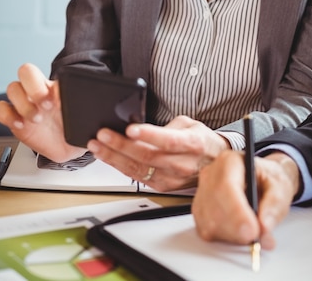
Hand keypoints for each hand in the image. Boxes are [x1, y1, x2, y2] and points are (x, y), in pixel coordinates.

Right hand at [0, 63, 84, 161]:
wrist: (70, 147)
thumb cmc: (77, 127)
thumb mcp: (85, 114)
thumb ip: (85, 104)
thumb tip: (91, 100)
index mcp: (54, 86)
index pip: (49, 71)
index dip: (49, 82)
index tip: (59, 100)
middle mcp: (37, 92)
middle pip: (25, 72)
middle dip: (34, 87)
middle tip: (46, 106)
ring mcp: (25, 105)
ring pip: (12, 89)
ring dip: (23, 104)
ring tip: (37, 119)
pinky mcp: (15, 120)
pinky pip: (2, 110)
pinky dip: (8, 116)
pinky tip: (21, 124)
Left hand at [86, 115, 229, 191]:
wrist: (214, 164)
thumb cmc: (202, 141)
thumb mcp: (190, 124)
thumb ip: (167, 126)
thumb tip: (142, 127)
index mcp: (191, 144)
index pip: (167, 141)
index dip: (148, 135)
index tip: (130, 129)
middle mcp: (181, 163)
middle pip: (146, 156)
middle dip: (120, 145)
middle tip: (102, 134)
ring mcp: (171, 178)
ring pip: (137, 169)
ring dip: (114, 157)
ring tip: (97, 145)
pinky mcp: (162, 186)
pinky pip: (137, 177)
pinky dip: (120, 166)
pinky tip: (107, 157)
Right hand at [192, 150, 299, 248]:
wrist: (263, 181)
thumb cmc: (269, 180)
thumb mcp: (281, 186)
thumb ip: (275, 204)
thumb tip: (264, 225)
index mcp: (229, 161)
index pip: (225, 186)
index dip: (237, 212)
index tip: (253, 231)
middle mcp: (211, 174)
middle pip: (214, 207)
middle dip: (236, 229)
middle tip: (257, 238)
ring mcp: (202, 192)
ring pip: (208, 222)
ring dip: (231, 236)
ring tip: (251, 233)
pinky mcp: (200, 210)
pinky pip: (205, 230)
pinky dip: (224, 238)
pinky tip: (238, 233)